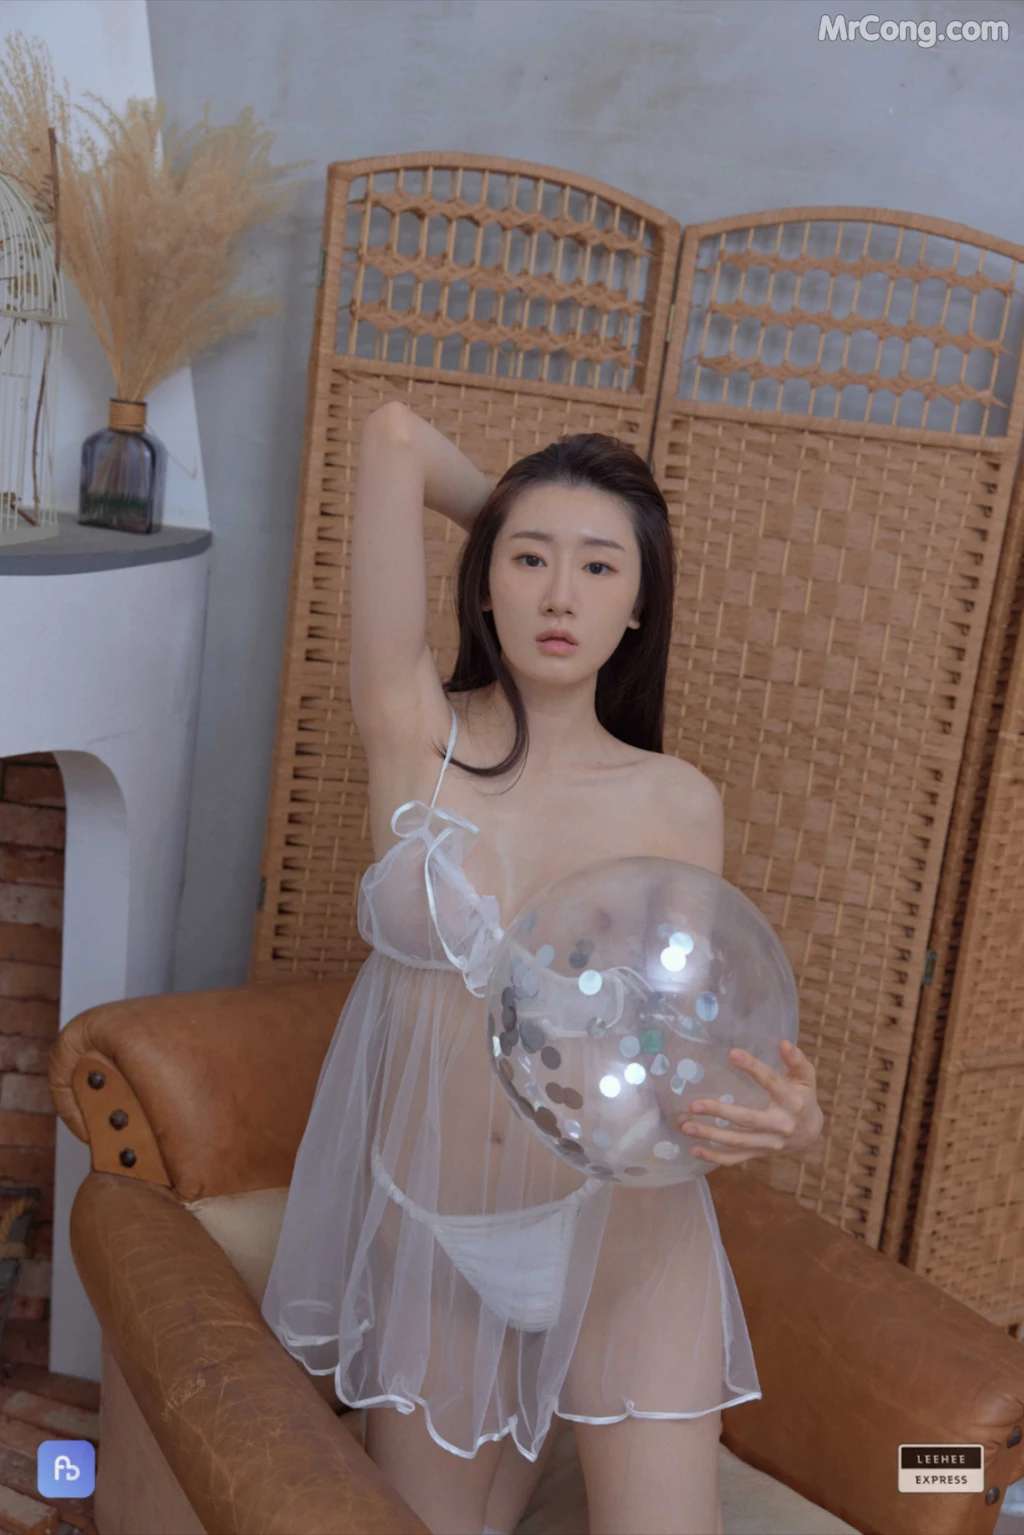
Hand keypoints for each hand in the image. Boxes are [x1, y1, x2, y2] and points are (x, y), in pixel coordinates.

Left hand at [677, 1040, 824, 1166]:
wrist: (811, 1133)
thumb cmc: (803, 1096)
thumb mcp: (805, 1077)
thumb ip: (796, 1060)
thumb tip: (784, 1043)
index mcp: (792, 1101)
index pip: (771, 1082)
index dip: (753, 1067)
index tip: (732, 1054)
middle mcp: (781, 1125)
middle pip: (748, 1119)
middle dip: (720, 1112)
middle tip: (694, 1105)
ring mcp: (769, 1143)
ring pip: (737, 1141)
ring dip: (710, 1135)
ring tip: (685, 1126)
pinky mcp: (759, 1153)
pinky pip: (735, 1158)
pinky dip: (714, 1157)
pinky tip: (694, 1149)